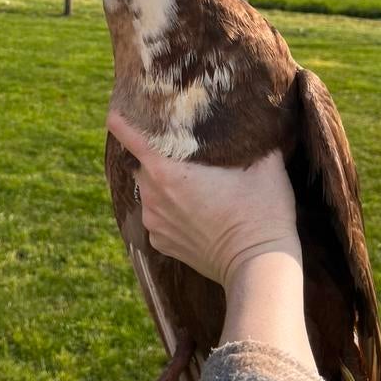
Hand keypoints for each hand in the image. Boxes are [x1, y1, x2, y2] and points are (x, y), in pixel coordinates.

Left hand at [108, 110, 314, 368]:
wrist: (260, 266)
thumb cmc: (262, 212)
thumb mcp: (266, 166)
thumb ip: (256, 140)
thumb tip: (258, 123)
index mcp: (168, 173)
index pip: (132, 141)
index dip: (122, 124)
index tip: (114, 113)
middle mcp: (154, 197)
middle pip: (140, 166)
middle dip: (151, 156)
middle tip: (173, 147)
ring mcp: (156, 224)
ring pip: (149, 194)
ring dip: (161, 186)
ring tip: (188, 183)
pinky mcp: (163, 246)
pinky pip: (157, 219)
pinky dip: (168, 212)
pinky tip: (192, 212)